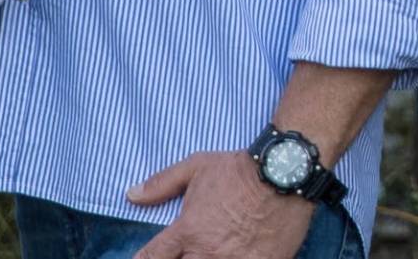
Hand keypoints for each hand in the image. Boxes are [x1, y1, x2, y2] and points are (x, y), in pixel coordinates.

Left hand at [129, 150, 314, 258]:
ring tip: (212, 254)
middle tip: (185, 253)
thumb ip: (162, 184)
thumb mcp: (197, 167)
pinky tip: (236, 257)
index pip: (150, 258)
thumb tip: (131, 194)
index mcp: (187, 231)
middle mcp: (206, 253)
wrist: (285, 174)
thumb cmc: (240, 170)